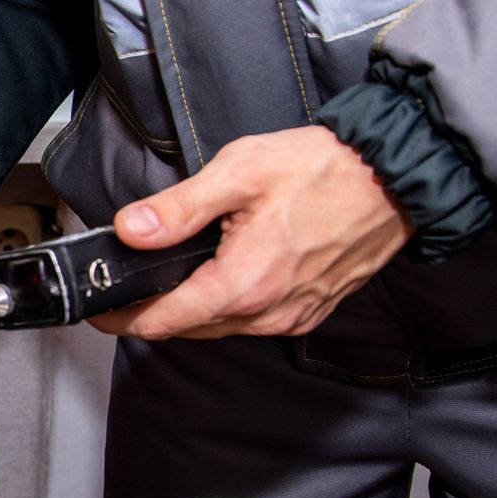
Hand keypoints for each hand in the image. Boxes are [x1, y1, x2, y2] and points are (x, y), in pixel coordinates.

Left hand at [90, 126, 411, 339]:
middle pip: (189, 328)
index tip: (99, 312)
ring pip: (220, 327)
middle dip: (154, 313)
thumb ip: (180, 208)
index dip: (123, 319)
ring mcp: (292, 315)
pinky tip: (223, 275)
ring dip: (192, 309)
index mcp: (245, 283)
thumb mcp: (241, 172)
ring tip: (171, 278)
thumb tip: (132, 230)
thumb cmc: (327, 169)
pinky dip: (228, 306)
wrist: (397, 178)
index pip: (165, 320)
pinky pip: (253, 320)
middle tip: (127, 290)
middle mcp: (269, 312)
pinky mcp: (309, 310)